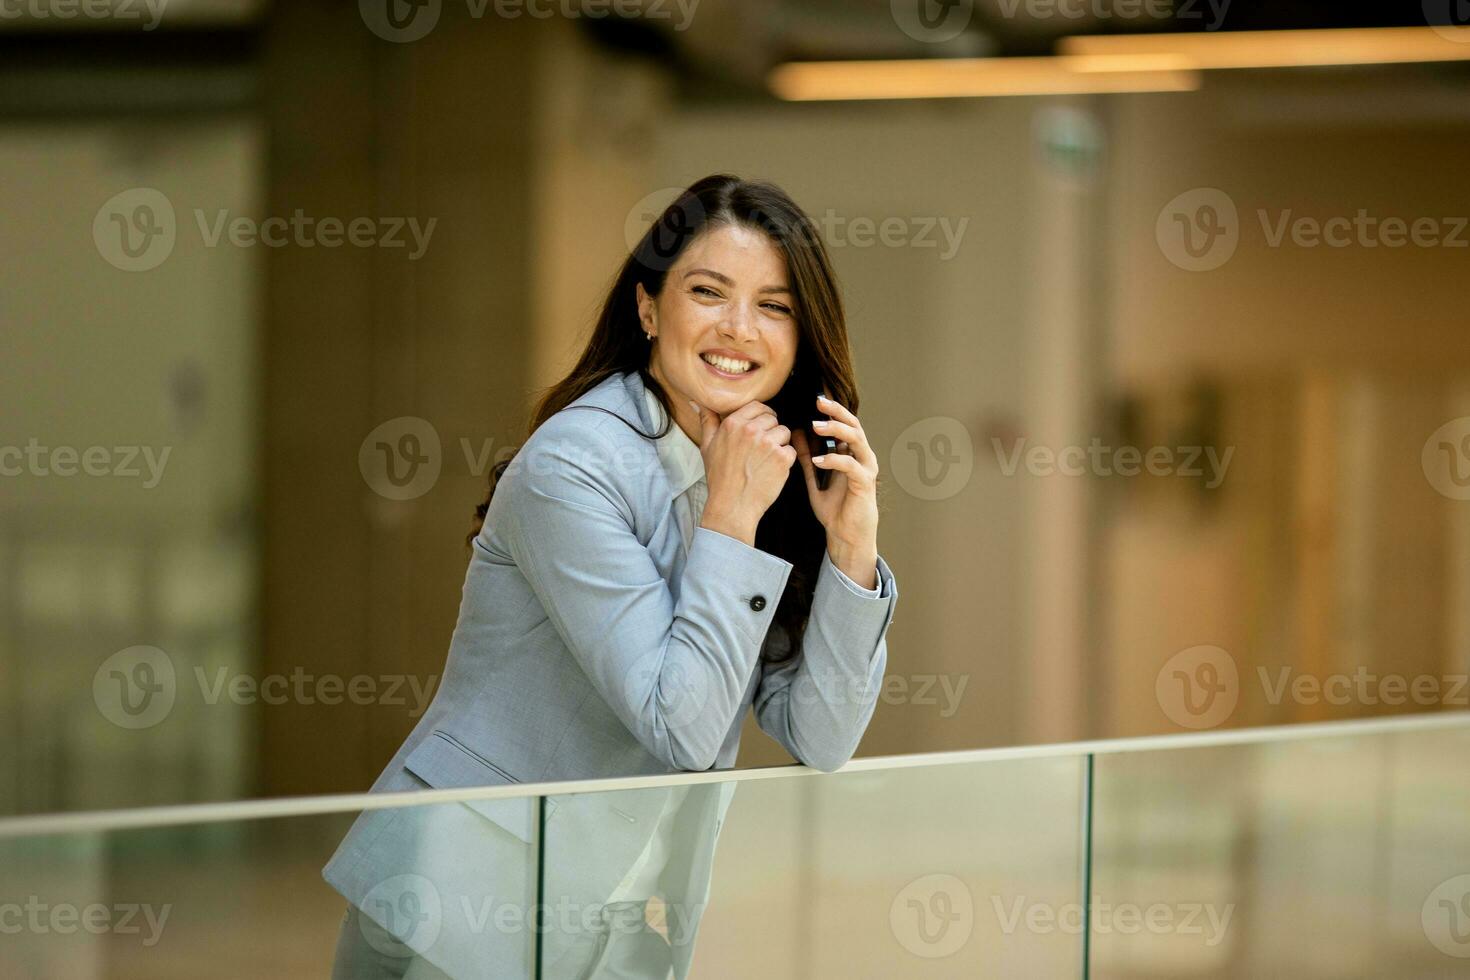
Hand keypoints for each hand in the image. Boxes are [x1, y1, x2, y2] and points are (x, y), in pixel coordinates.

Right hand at [693, 399, 795, 543]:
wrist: (732, 506)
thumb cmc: (719, 477)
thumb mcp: (707, 447)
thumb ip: (707, 421)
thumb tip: (697, 402)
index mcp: (733, 424)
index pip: (758, 406)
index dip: (761, 416)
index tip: (760, 428)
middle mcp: (751, 431)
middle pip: (773, 418)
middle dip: (770, 431)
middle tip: (761, 449)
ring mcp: (768, 444)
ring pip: (784, 432)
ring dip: (779, 444)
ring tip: (766, 460)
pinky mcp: (782, 458)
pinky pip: (791, 450)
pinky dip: (785, 460)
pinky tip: (771, 470)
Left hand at [793, 393, 879, 566]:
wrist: (846, 536)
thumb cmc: (834, 509)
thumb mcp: (815, 479)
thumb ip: (808, 458)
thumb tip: (795, 434)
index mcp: (852, 453)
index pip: (844, 424)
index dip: (832, 410)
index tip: (814, 399)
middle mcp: (862, 457)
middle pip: (854, 425)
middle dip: (837, 412)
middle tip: (818, 403)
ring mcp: (866, 469)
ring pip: (857, 440)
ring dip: (836, 431)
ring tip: (816, 427)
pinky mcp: (865, 483)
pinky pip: (851, 465)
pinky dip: (834, 459)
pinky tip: (817, 459)